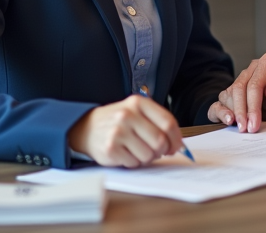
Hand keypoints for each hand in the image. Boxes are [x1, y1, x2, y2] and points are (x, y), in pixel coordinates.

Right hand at [68, 95, 183, 166]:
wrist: (87, 128)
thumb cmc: (118, 121)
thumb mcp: (137, 112)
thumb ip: (157, 122)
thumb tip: (178, 144)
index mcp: (138, 103)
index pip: (167, 123)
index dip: (176, 138)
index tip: (177, 147)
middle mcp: (128, 115)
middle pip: (160, 141)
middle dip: (162, 150)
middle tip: (157, 151)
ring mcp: (118, 132)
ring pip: (148, 155)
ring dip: (147, 157)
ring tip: (137, 150)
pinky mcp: (111, 148)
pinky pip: (134, 163)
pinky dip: (133, 162)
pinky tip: (126, 153)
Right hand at [207, 52, 265, 132]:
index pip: (254, 83)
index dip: (252, 105)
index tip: (254, 123)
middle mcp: (253, 70)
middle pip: (238, 88)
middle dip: (241, 110)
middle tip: (246, 129)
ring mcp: (243, 82)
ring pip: (228, 95)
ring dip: (231, 112)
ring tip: (239, 127)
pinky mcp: (237, 96)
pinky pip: (222, 102)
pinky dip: (220, 111)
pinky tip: (226, 120)